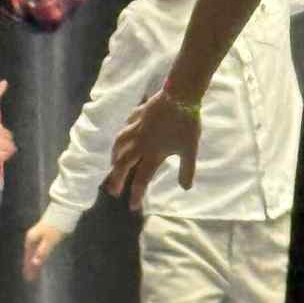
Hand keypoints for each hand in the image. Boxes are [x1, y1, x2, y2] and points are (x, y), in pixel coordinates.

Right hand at [22, 219, 66, 281]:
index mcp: (31, 239)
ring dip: (35, 262)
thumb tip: (35, 263)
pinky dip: (39, 256)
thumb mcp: (49, 241)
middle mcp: (32, 237)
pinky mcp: (45, 234)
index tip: (28, 278)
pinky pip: (39, 248)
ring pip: (34, 252)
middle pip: (30, 255)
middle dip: (30, 267)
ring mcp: (38, 235)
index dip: (28, 268)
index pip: (28, 257)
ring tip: (35, 271)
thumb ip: (42, 252)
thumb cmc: (55, 226)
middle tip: (30, 278)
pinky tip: (41, 259)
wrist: (63, 211)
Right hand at [105, 90, 200, 209]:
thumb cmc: (186, 124)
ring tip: (113, 163)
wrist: (180, 96)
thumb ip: (186, 170)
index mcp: (153, 153)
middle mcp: (140, 143)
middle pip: (124, 164)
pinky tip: (123, 135)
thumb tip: (185, 188)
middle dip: (117, 179)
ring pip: (119, 144)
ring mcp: (137, 127)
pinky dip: (122, 134)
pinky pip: (126, 126)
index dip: (136, 194)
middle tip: (113, 190)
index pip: (142, 179)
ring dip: (115, 156)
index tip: (132, 207)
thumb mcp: (190, 150)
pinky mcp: (138, 114)